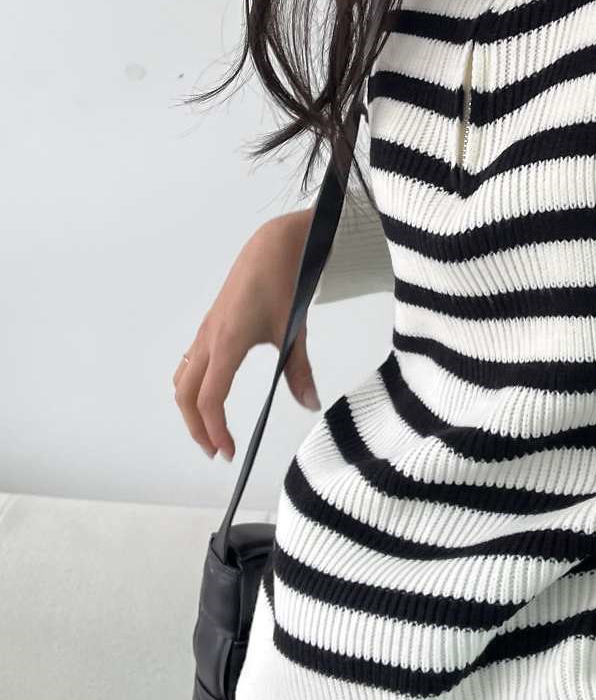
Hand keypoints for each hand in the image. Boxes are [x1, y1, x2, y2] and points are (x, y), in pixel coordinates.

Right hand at [172, 208, 321, 460]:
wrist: (271, 247)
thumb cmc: (282, 283)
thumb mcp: (294, 331)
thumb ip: (300, 371)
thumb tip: (310, 404)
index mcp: (227, 343)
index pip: (210, 398)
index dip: (215, 430)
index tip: (229, 452)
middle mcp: (208, 340)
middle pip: (185, 395)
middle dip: (196, 427)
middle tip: (216, 451)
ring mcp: (205, 333)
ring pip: (182, 380)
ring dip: (191, 409)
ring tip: (211, 431)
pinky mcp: (209, 328)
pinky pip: (188, 365)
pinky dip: (193, 389)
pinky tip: (212, 398)